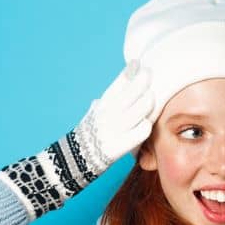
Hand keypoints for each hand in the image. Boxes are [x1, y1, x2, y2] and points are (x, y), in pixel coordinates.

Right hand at [0, 62, 154, 218]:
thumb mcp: (92, 117)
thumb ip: (101, 106)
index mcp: (101, 106)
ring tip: (152, 97)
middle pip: (128, 94)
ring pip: (136, 111)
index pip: (116, 86)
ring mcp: (112, 130)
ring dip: (146, 103)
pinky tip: (148, 124)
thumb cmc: (87, 137)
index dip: (127, 74)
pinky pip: (139, 133)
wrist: (73, 161)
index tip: (138, 63)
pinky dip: (145, 128)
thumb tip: (105, 95)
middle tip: (149, 75)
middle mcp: (106, 116)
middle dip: (140, 82)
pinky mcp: (118, 146)